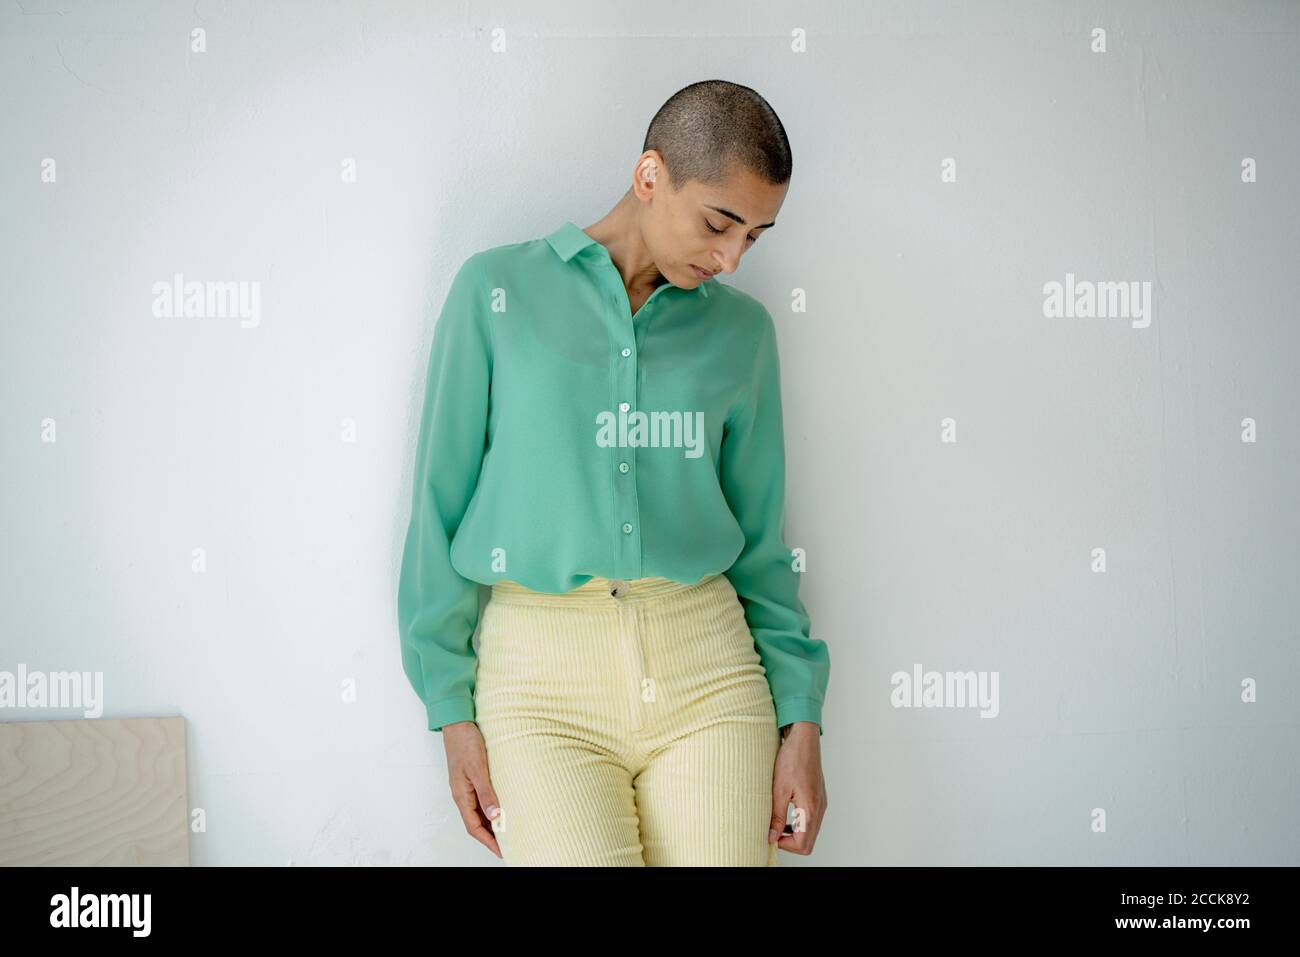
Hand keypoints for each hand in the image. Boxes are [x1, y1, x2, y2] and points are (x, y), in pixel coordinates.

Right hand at [442, 721, 501, 857]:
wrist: (458, 723)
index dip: (488, 841)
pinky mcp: (472, 778)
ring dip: (492, 823)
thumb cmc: (465, 743)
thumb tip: (495, 816)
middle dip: (491, 836)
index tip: (502, 851)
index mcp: (461, 795)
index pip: (474, 827)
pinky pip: (481, 799)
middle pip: (477, 823)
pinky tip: (503, 807)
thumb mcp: (478, 768)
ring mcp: (467, 786)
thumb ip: (486, 792)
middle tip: (509, 844)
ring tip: (509, 830)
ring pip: (479, 812)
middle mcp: (463, 794)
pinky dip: (492, 808)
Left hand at [769, 722, 826, 854]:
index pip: (803, 844)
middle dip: (790, 843)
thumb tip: (772, 836)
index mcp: (811, 808)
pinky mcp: (818, 797)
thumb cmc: (792, 759)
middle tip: (773, 834)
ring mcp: (821, 803)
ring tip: (777, 825)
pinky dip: (799, 824)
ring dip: (795, 834)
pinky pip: (812, 820)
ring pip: (811, 832)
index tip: (771, 837)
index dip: (785, 845)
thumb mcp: (779, 789)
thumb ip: (777, 816)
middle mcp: (820, 808)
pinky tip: (786, 815)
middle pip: (809, 842)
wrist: (803, 739)